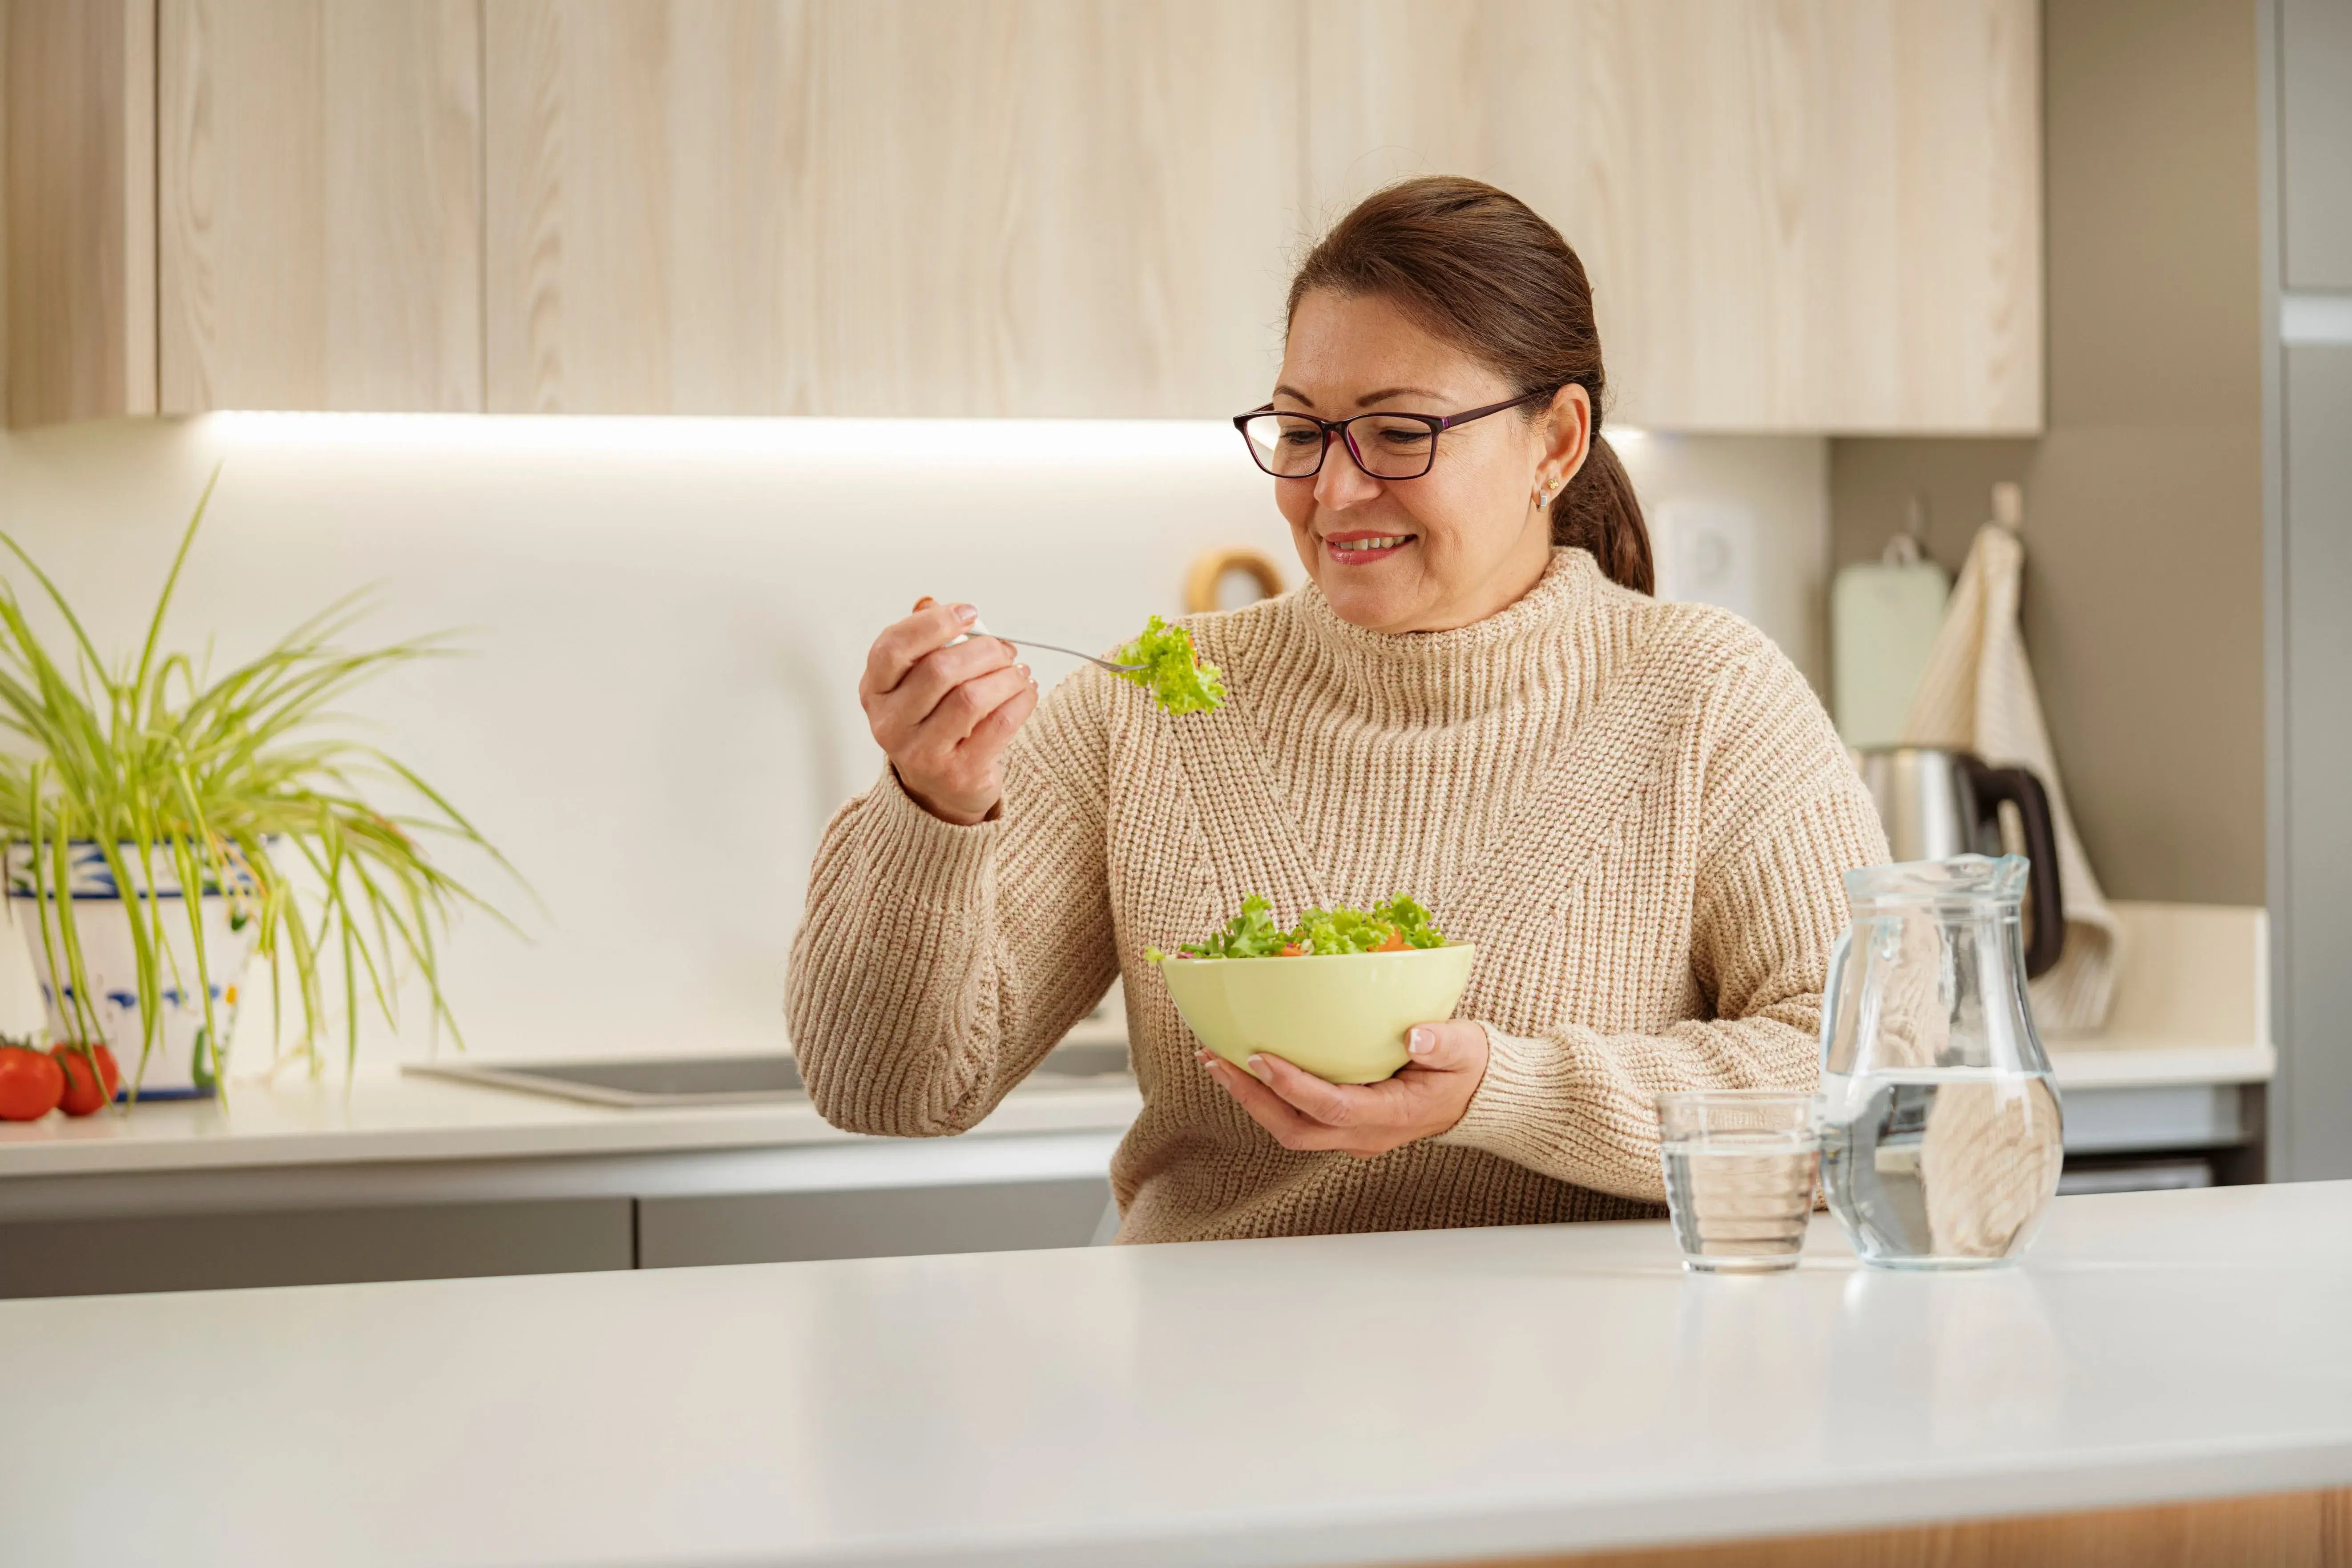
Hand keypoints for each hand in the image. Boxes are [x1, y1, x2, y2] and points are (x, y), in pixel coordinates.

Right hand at [860, 599, 1038, 825]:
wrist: (940, 788)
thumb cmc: (933, 723)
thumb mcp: (917, 682)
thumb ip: (924, 642)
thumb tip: (933, 603)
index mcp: (874, 692)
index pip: (893, 648)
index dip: (933, 623)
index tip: (969, 613)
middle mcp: (890, 724)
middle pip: (939, 670)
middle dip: (983, 650)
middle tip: (1005, 649)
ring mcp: (921, 753)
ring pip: (971, 697)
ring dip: (1006, 676)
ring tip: (1017, 671)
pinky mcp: (957, 773)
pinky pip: (999, 724)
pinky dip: (1020, 700)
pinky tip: (1025, 692)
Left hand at [1197, 1020, 1488, 1157]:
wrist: (1476, 1096)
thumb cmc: (1468, 1068)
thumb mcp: (1466, 1049)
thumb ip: (1443, 1043)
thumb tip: (1415, 1038)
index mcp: (1392, 1115)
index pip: (1332, 1107)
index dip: (1292, 1085)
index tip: (1259, 1056)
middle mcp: (1365, 1134)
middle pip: (1295, 1128)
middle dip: (1250, 1096)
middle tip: (1215, 1059)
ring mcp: (1352, 1134)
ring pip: (1289, 1127)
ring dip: (1249, 1097)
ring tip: (1216, 1059)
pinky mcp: (1343, 1124)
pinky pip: (1296, 1117)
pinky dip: (1265, 1094)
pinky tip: (1245, 1066)